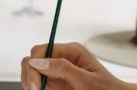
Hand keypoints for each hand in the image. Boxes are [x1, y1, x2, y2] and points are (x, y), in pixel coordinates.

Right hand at [21, 43, 136, 89]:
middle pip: (32, 59)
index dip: (33, 64)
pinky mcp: (54, 83)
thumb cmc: (107, 89)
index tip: (35, 84)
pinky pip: (36, 82)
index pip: (41, 50)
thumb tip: (38, 62)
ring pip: (31, 71)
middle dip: (29, 74)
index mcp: (70, 51)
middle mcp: (60, 58)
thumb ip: (63, 69)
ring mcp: (56, 71)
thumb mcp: (87, 80)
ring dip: (29, 81)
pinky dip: (34, 87)